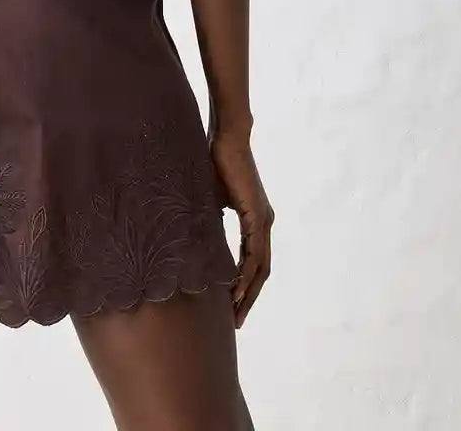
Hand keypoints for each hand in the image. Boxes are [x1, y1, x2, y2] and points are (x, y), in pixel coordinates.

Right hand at [210, 133, 273, 327]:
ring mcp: (264, 220)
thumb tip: (196, 237)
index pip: (253, 262)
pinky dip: (246, 274)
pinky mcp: (257, 215)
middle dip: (249, 298)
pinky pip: (254, 253)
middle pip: (261, 272)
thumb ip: (211, 219)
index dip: (245, 285)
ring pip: (260, 267)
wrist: (227, 138)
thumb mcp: (211, 199)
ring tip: (236, 313)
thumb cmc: (216, 163)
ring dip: (248, 293)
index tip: (232, 306)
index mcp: (255, 220)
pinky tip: (236, 290)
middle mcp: (264, 223)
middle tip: (236, 321)